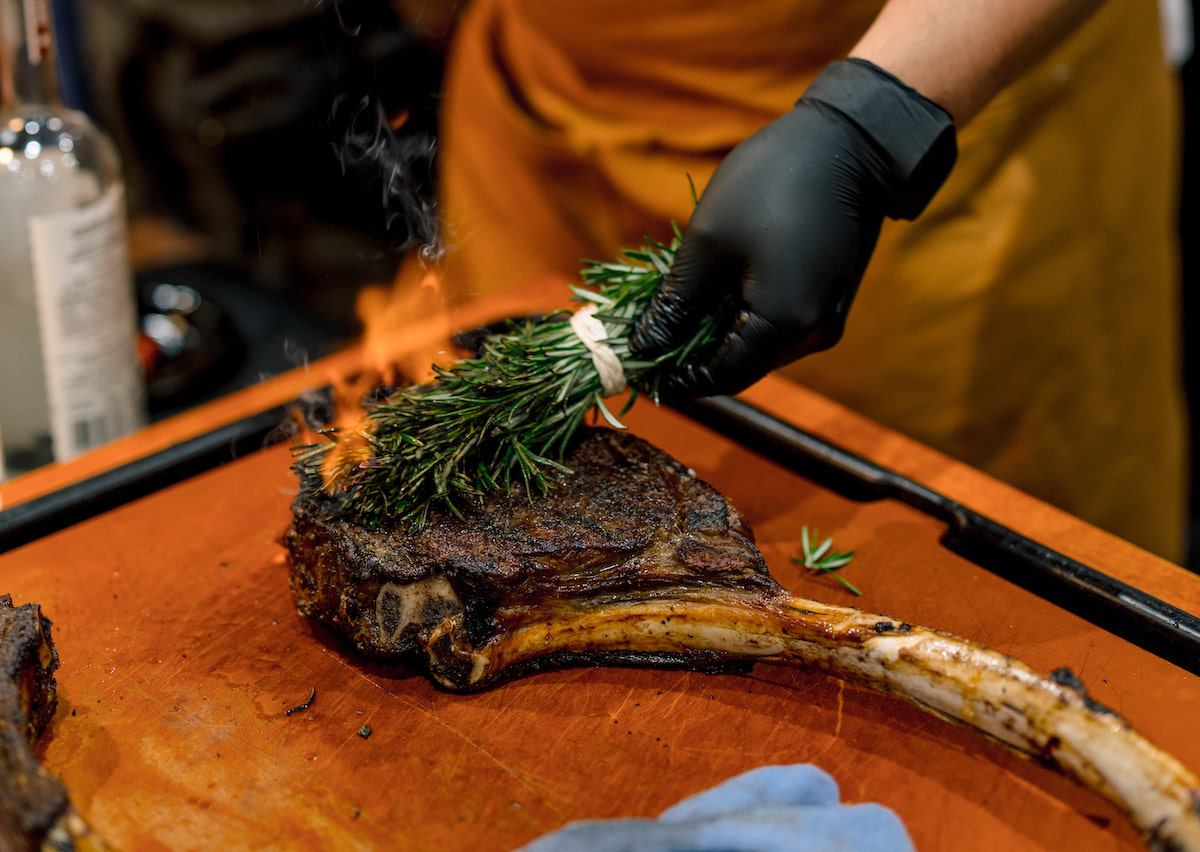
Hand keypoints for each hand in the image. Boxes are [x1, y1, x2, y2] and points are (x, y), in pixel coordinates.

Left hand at [630, 58, 956, 397]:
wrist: (851, 140)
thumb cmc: (773, 181)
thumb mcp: (708, 242)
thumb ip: (676, 303)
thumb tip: (644, 347)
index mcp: (783, 324)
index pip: (722, 378)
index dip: (677, 378)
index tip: (638, 363)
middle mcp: (813, 334)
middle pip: (742, 366)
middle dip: (693, 356)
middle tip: (649, 333)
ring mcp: (827, 317)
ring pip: (760, 346)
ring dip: (717, 335)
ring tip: (676, 307)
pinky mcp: (831, 298)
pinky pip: (780, 323)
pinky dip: (744, 316)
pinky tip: (715, 290)